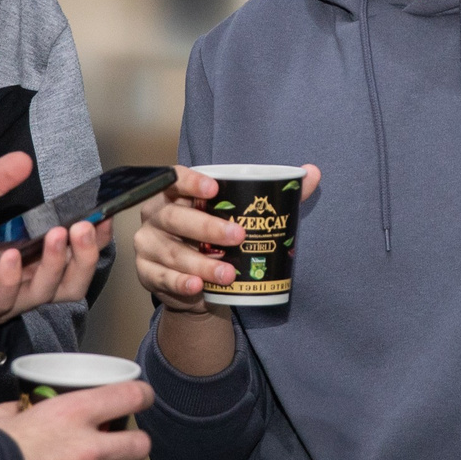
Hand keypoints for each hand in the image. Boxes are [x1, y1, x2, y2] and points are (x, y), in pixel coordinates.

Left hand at [0, 150, 107, 332]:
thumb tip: (23, 158)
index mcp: (27, 258)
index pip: (72, 255)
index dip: (94, 241)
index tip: (105, 217)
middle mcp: (23, 282)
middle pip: (71, 282)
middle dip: (85, 256)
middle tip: (86, 227)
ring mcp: (4, 299)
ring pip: (46, 293)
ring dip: (55, 264)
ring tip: (55, 234)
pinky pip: (3, 302)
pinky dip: (10, 280)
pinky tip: (9, 257)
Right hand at [135, 163, 322, 310]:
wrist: (198, 283)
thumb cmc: (217, 239)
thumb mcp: (240, 216)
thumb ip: (275, 194)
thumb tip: (312, 173)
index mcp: (174, 194)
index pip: (174, 178)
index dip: (191, 182)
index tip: (215, 190)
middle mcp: (156, 216)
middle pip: (175, 217)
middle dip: (207, 227)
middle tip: (239, 236)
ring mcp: (148, 246)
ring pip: (172, 252)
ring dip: (201, 263)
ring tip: (229, 273)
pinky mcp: (148, 274)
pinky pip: (162, 278)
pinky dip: (180, 282)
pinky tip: (197, 286)